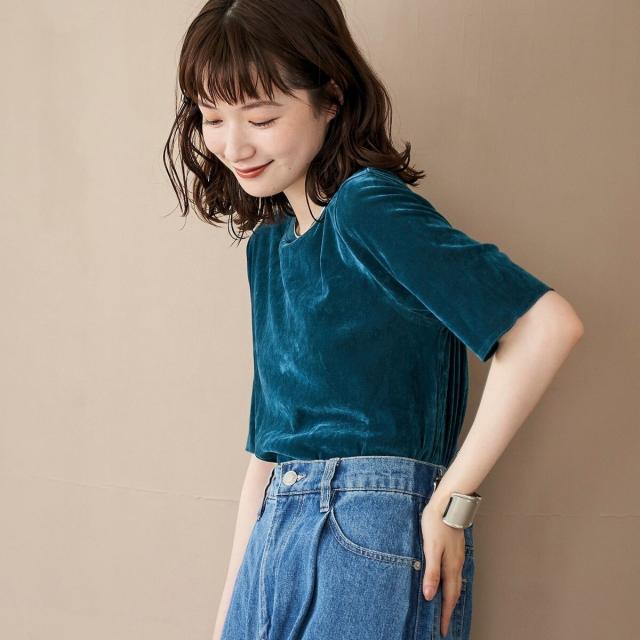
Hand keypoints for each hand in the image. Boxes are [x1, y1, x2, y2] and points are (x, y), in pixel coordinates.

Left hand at [420, 503, 465, 636]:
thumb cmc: (437, 523)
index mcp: (451, 566)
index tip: (442, 629)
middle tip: (444, 623)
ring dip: (451, 596)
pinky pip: (454, 572)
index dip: (445, 614)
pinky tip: (446, 580)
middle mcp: (456, 563)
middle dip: (449, 609)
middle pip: (454, 592)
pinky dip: (451, 583)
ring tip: (445, 606)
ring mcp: (457, 555)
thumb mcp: (431, 548)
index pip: (449, 597)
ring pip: (455, 582)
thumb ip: (431, 572)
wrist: (448, 503)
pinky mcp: (455, 548)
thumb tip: (428, 595)